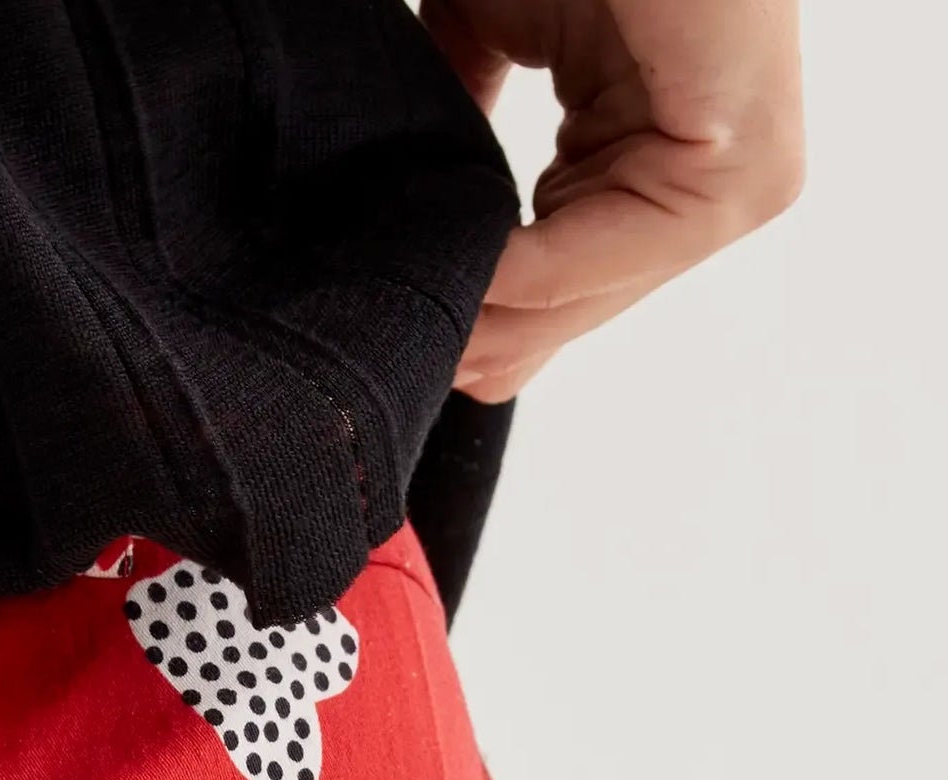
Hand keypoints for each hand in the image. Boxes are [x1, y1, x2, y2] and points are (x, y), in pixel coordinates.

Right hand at [420, 0, 804, 400]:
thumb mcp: (483, 44)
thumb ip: (460, 143)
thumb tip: (412, 246)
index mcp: (660, 153)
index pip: (566, 275)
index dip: (480, 313)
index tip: (406, 343)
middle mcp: (713, 181)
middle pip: (577, 303)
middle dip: (488, 336)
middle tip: (408, 362)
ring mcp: (742, 180)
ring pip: (593, 292)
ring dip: (499, 318)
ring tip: (425, 337)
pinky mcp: (746, 167)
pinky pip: (617, 252)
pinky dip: (531, 278)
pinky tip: (465, 286)